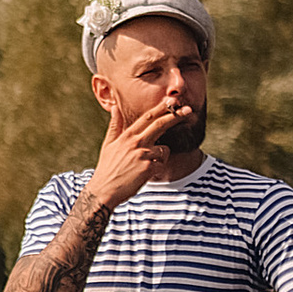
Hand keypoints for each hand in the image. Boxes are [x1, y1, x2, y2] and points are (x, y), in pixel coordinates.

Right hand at [85, 94, 194, 213]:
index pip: (147, 117)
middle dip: (176, 116)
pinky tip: (145, 174)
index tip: (172, 101)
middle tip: (188, 109)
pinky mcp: (148, 168)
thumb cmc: (107, 168)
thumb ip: (115, 125)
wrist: (104, 190)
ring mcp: (142, 154)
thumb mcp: (108, 144)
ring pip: (164, 149)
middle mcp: (136, 142)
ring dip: (160, 157)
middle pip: (160, 124)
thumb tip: (115, 107)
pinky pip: (162, 164)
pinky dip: (157, 169)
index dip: (161, 108)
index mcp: (127, 135)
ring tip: (144, 166)